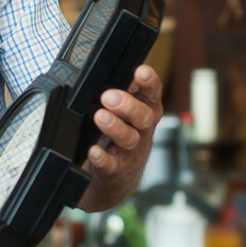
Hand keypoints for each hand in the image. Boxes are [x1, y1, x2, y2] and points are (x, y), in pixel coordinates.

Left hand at [78, 65, 163, 211]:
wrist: (118, 179)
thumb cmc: (120, 137)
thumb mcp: (126, 115)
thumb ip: (121, 94)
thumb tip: (105, 67)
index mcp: (145, 114)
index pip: (152, 96)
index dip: (150, 83)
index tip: (141, 71)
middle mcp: (142, 133)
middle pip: (144, 118)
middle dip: (128, 106)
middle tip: (110, 96)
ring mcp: (130, 153)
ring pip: (129, 140)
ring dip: (115, 127)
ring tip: (100, 116)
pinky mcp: (116, 171)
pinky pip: (111, 165)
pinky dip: (102, 158)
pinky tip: (93, 150)